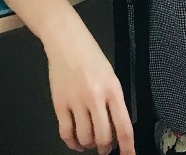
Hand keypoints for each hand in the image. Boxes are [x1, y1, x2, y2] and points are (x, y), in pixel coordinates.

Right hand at [44, 36, 135, 154]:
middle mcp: (95, 97)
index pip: (123, 126)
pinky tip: (75, 142)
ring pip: (84, 137)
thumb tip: (115, 129)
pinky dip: (71, 142)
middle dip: (105, 148)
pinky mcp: (59, 103)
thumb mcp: (111, 77)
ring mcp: (76, 101)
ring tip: (90, 143)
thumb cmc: (91, 57)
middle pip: (103, 136)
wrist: (67, 42)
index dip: (127, 147)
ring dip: (88, 145)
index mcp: (113, 90)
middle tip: (105, 149)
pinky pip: (65, 132)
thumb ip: (114, 102)